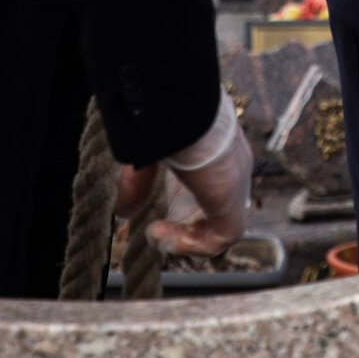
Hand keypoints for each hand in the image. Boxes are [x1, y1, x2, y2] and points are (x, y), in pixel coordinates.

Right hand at [143, 96, 250, 256]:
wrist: (183, 111)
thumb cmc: (164, 122)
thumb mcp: (145, 156)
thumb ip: (136, 184)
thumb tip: (122, 212)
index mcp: (216, 150)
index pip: (211, 185)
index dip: (186, 207)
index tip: (156, 214)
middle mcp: (231, 168)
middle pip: (218, 208)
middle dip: (186, 225)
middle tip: (156, 231)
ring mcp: (235, 186)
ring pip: (222, 226)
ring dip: (189, 239)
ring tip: (159, 237)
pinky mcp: (233, 202)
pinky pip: (224, 237)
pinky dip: (198, 246)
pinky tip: (172, 240)